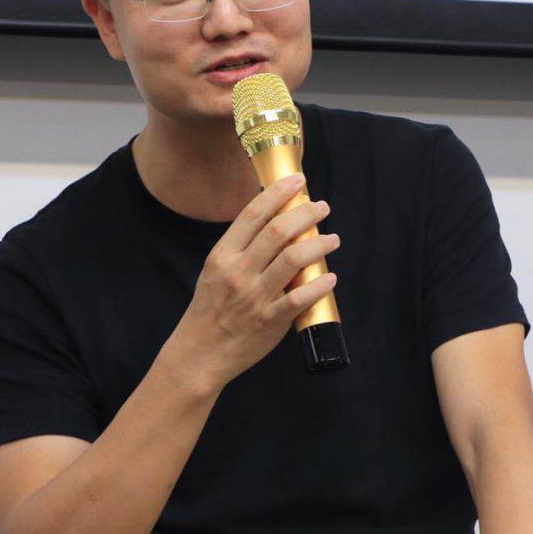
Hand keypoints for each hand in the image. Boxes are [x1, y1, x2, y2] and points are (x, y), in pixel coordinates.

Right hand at [168, 173, 338, 391]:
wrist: (200, 352)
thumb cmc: (211, 309)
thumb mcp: (215, 271)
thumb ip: (242, 249)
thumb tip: (275, 223)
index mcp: (223, 255)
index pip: (253, 213)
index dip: (279, 192)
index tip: (298, 180)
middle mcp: (238, 272)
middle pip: (278, 231)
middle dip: (306, 213)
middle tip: (322, 207)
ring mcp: (255, 296)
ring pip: (293, 259)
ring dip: (319, 244)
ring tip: (332, 239)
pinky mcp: (270, 320)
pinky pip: (300, 297)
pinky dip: (319, 285)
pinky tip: (331, 277)